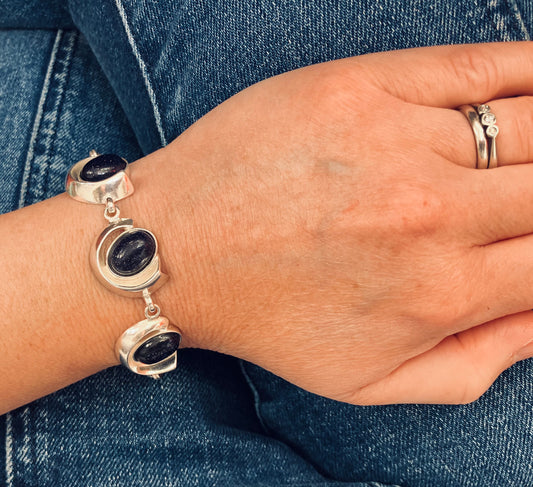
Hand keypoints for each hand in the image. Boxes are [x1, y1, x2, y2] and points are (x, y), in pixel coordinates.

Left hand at [139, 42, 532, 404]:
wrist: (180, 250)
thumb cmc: (268, 317)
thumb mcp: (370, 380)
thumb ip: (475, 363)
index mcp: (439, 292)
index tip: (531, 240)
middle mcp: (429, 215)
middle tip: (523, 203)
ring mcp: (395, 142)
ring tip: (527, 157)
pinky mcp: (359, 88)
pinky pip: (476, 66)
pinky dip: (526, 70)